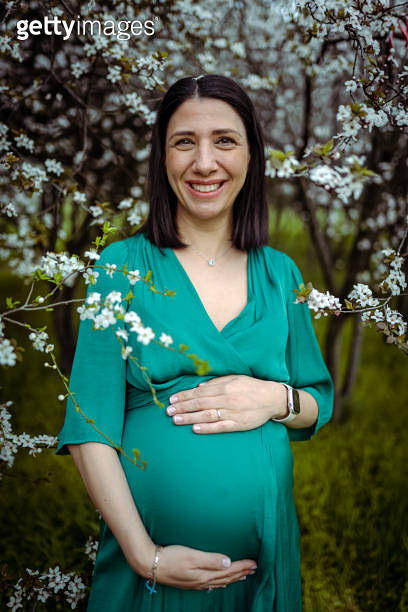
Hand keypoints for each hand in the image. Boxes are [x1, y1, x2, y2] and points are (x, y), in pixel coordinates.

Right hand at [145, 544, 256, 590]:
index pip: (228, 571)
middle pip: (226, 577)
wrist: (151, 564)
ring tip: (243, 575)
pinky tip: (221, 583)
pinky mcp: (190, 581)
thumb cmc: (171, 557)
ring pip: (220, 581)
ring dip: (233, 578)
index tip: (254, 563)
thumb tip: (229, 562)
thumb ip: (211, 559)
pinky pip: (210, 584)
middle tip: (254, 568)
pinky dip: (220, 582)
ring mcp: (196, 582)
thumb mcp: (192, 555)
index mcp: (205, 573)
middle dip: (241, 572)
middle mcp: (202, 580)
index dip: (242, 567)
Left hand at [166, 374, 286, 433]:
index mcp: (225, 386)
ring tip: (176, 419)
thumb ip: (217, 382)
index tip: (172, 399)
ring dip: (190, 417)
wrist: (272, 398)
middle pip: (200, 403)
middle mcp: (227, 399)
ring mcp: (232, 412)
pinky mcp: (238, 424)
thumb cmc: (252, 387)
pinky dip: (207, 428)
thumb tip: (200, 386)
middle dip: (183, 407)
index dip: (185, 395)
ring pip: (207, 415)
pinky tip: (195, 429)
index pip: (200, 392)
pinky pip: (220, 427)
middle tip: (168, 410)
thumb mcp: (235, 378)